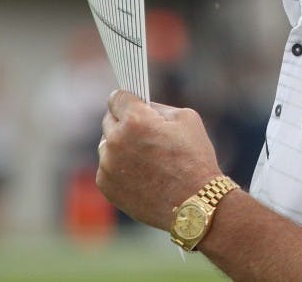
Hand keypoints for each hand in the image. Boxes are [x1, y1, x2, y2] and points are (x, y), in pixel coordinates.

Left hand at [97, 90, 222, 229]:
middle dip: (124, 123)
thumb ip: (157, 108)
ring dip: (120, 146)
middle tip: (143, 133)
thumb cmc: (194, 159)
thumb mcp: (185, 119)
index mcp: (135, 120)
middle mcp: (116, 141)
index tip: (132, 104)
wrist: (194, 203)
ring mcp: (108, 165)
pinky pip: (107, 167)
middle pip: (109, 120)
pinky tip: (141, 174)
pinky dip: (119, 168)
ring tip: (144, 158)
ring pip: (107, 145)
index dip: (127, 100)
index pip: (117, 97)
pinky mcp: (106, 185)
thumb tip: (141, 107)